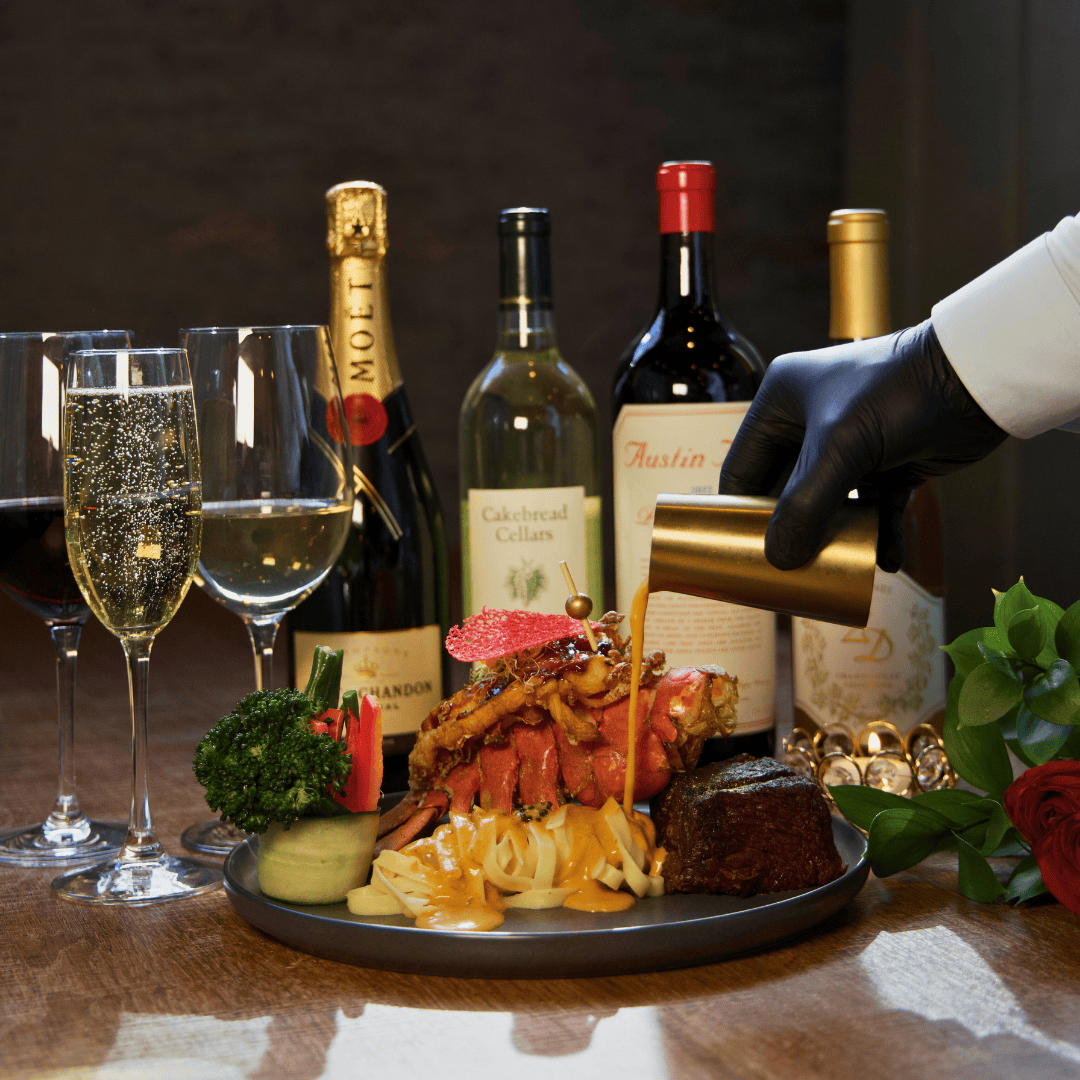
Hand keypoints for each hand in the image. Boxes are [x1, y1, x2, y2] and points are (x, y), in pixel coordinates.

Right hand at [718, 319, 1006, 570]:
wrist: (979, 378)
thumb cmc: (898, 393)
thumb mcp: (840, 447)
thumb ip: (804, 506)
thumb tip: (779, 559)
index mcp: (781, 402)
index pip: (743, 468)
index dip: (739, 512)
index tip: (742, 553)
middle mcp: (809, 421)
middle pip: (784, 493)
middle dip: (791, 532)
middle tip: (788, 570)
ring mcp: (849, 444)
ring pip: (829, 506)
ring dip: (835, 539)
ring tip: (835, 570)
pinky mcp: (887, 464)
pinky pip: (871, 510)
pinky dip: (876, 535)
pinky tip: (883, 560)